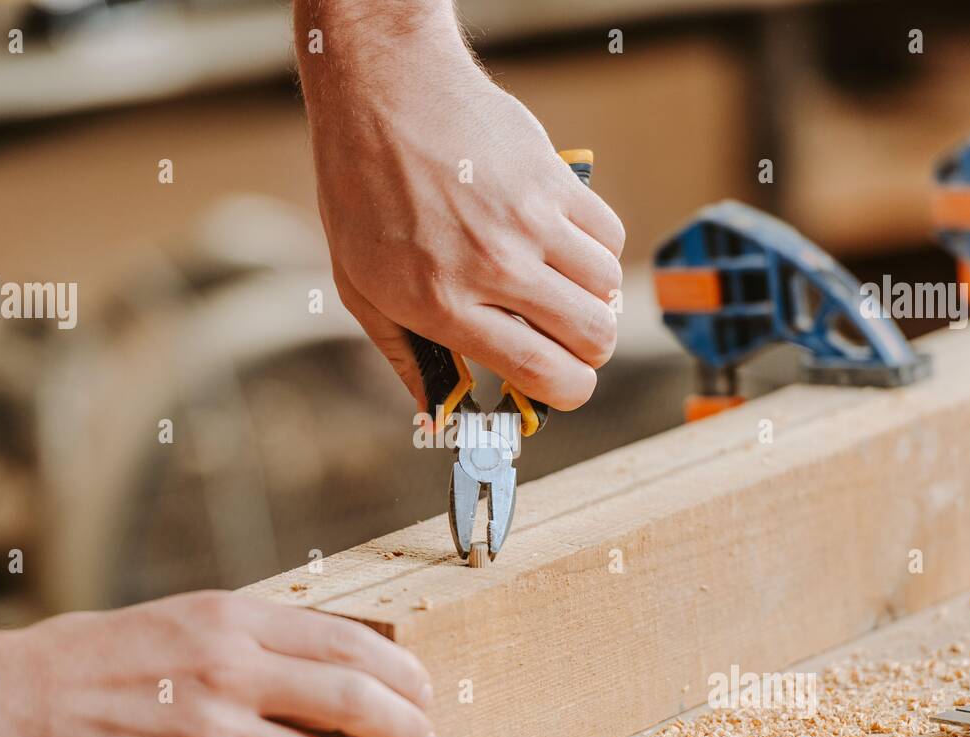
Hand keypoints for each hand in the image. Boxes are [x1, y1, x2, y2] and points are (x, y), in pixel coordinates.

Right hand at [0, 591, 434, 736]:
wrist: (3, 698)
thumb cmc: (83, 663)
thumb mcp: (175, 624)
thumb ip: (243, 640)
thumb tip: (309, 665)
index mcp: (230, 614)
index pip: (346, 635)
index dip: (398, 666)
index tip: (419, 687)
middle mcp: (233, 657)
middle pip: (357, 685)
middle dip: (409, 718)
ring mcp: (216, 716)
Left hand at [296, 1, 624, 411]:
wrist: (383, 92)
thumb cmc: (363, 194)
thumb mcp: (360, 289)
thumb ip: (405, 355)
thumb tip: (437, 411)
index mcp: (443, 302)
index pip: (539, 370)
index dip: (568, 393)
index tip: (566, 389)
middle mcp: (494, 265)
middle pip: (590, 336)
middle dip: (590, 354)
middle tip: (570, 343)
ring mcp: (529, 220)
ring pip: (609, 288)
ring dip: (596, 302)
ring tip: (565, 291)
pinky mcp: (552, 178)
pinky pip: (609, 234)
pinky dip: (599, 252)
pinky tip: (568, 248)